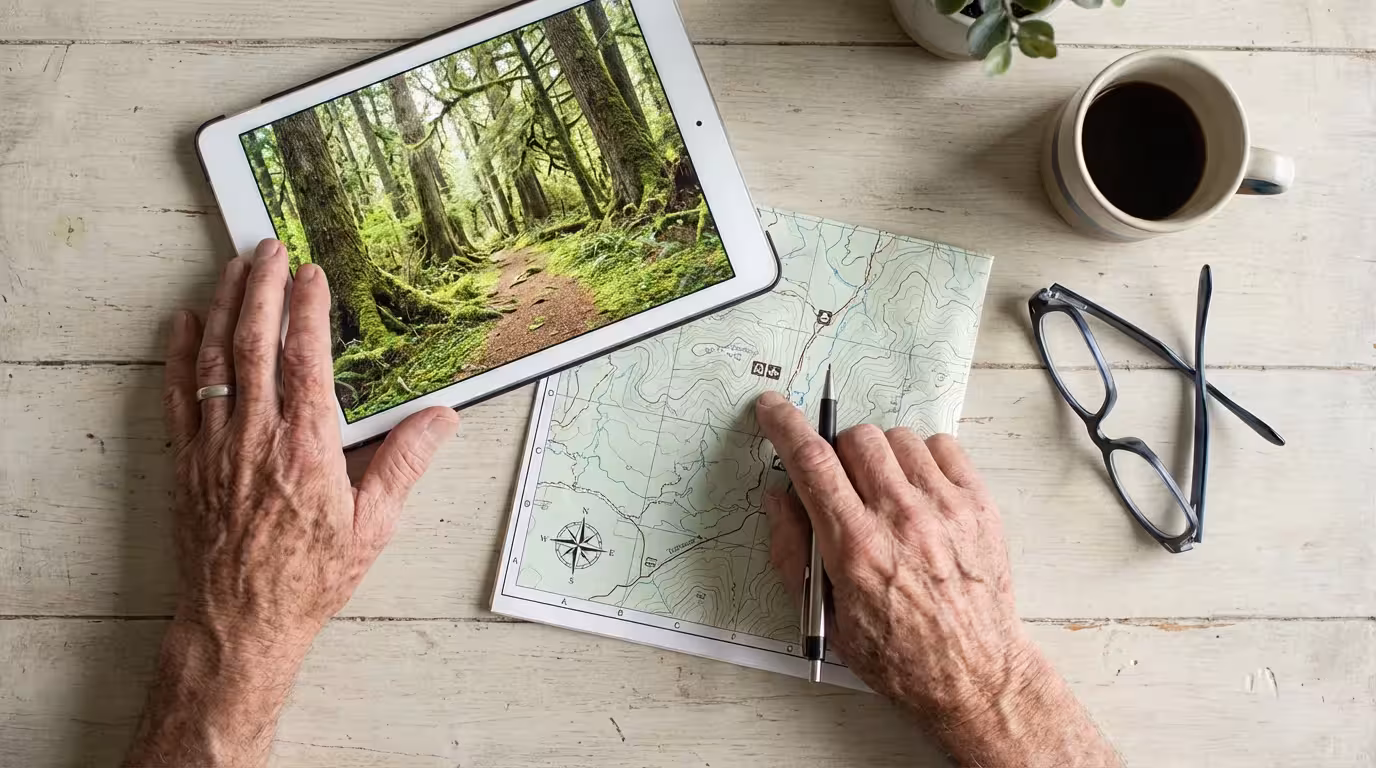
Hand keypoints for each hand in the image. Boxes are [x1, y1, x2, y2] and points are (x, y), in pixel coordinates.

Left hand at [125, 240, 458, 766]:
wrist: (241, 619)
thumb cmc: (310, 576)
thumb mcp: (374, 524)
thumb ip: (405, 462)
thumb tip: (441, 417)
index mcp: (308, 446)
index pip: (306, 358)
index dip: (307, 309)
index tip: (311, 274)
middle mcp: (257, 436)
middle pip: (254, 343)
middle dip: (260, 288)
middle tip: (267, 250)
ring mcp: (216, 445)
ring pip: (214, 359)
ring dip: (222, 307)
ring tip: (232, 270)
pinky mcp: (188, 461)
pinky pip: (178, 394)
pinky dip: (179, 353)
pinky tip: (185, 322)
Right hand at [756, 391, 1118, 767]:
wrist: (973, 674)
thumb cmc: (898, 654)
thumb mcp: (826, 616)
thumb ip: (793, 551)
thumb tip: (780, 497)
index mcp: (855, 547)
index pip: (811, 462)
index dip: (784, 425)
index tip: (772, 409)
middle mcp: (900, 519)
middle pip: (855, 438)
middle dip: (837, 451)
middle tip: (841, 482)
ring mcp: (944, 508)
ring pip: (898, 437)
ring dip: (880, 455)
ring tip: (884, 490)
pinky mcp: (978, 505)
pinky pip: (942, 446)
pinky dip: (922, 458)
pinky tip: (918, 490)